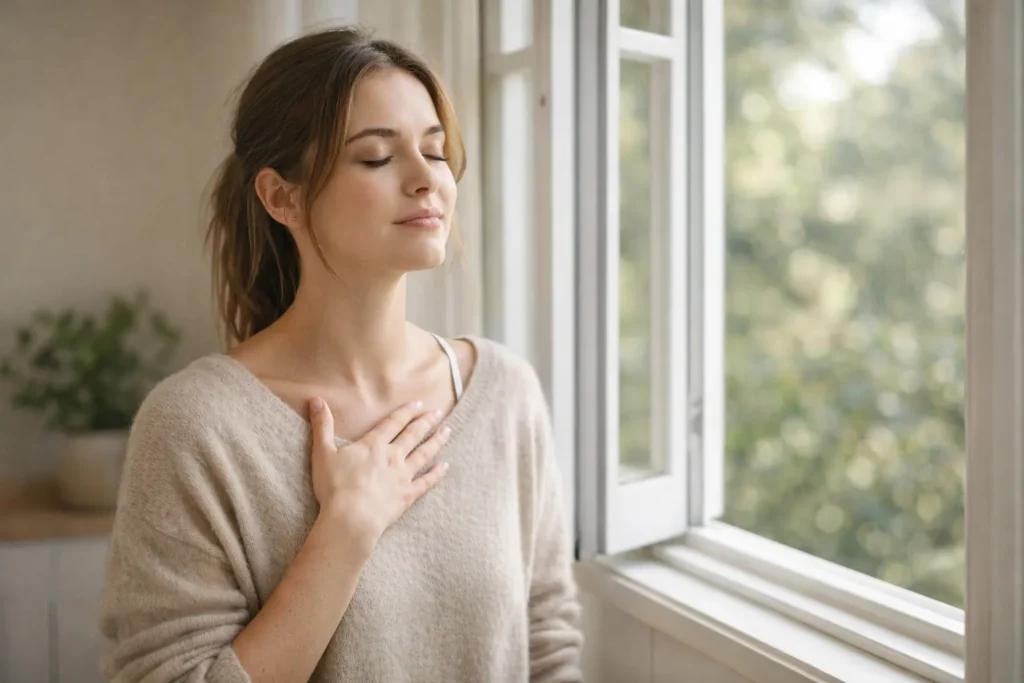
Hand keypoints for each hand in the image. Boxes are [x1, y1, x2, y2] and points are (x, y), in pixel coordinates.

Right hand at [308, 398, 451, 544]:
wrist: (352, 518)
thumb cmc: (335, 487)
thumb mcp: (323, 453)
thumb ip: (322, 426)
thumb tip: (316, 400)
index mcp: (373, 445)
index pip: (393, 423)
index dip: (405, 412)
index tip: (419, 404)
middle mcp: (392, 456)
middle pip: (412, 435)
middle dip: (425, 422)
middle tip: (438, 413)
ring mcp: (402, 476)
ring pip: (423, 454)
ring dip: (436, 442)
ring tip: (447, 431)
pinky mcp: (407, 496)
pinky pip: (426, 482)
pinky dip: (436, 474)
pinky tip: (445, 467)